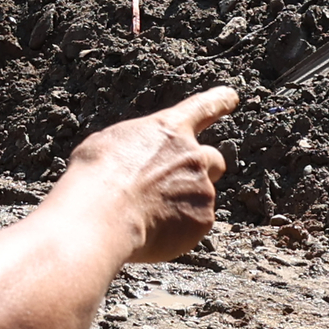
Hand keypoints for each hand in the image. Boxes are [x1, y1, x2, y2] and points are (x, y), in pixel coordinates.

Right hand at [56, 87, 236, 261]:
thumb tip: (137, 162)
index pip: (202, 107)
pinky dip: (178, 231)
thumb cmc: (96, 177)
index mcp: (169, 130)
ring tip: (144, 217)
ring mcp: (202, 190)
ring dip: (179, 207)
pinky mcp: (203, 220)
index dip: (218, 101)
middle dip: (203, 171)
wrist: (102, 215)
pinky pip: (193, 226)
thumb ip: (137, 149)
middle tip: (180, 186)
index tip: (231, 96)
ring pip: (198, 199)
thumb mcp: (109, 145)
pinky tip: (150, 233)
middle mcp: (193, 157)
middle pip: (214, 160)